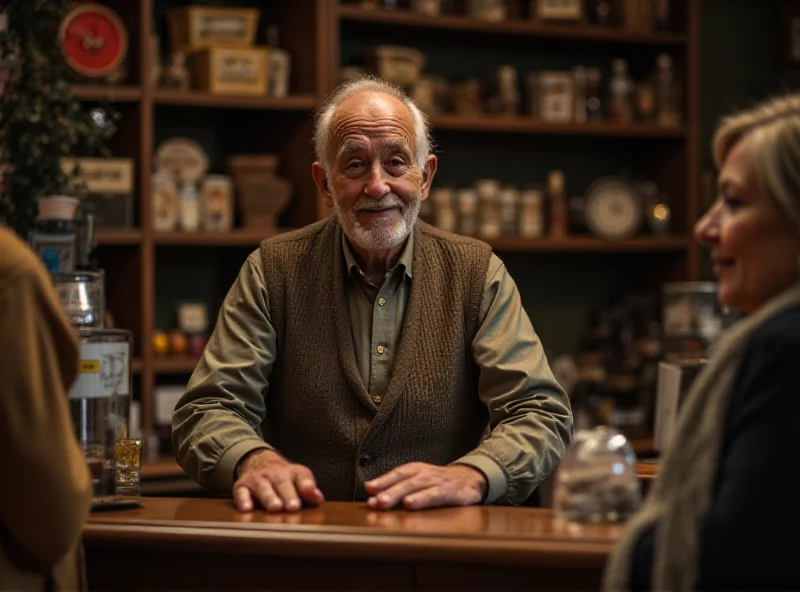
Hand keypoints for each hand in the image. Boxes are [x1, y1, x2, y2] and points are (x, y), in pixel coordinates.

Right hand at [232, 449, 323, 512]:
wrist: (257, 461)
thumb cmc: (282, 477)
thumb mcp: (298, 477)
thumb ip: (308, 489)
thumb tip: (318, 499)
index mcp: (291, 471)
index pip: (301, 475)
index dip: (306, 485)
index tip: (311, 495)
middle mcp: (274, 473)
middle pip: (282, 482)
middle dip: (288, 495)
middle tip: (294, 507)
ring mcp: (257, 479)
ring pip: (263, 487)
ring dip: (269, 498)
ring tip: (276, 508)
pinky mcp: (241, 486)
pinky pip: (241, 492)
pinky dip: (243, 500)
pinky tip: (247, 509)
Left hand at [365, 463, 486, 510]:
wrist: (471, 479)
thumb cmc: (438, 483)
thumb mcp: (418, 482)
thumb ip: (395, 488)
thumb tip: (370, 495)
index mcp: (416, 470)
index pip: (396, 474)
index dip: (383, 481)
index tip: (368, 489)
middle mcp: (425, 473)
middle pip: (404, 480)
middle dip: (388, 489)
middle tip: (375, 501)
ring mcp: (438, 481)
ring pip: (416, 486)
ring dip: (400, 493)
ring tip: (386, 502)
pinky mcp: (451, 491)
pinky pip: (435, 495)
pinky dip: (422, 498)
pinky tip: (410, 505)